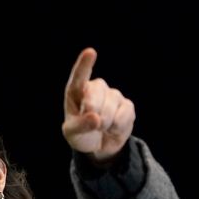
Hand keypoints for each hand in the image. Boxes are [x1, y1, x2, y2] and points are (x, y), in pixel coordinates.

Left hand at [62, 47, 135, 163]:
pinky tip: (112, 128)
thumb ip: (80, 125)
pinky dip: (117, 126)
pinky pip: (124, 114)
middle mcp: (95, 89)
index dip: (84, 65)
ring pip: (111, 104)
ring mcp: (112, 95)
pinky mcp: (127, 105)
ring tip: (100, 128)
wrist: (98, 147)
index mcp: (76, 92)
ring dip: (104, 122)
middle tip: (92, 123)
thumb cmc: (80, 135)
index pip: (79, 77)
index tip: (90, 52)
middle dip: (93, 108)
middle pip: (96, 91)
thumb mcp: (72, 134)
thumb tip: (96, 118)